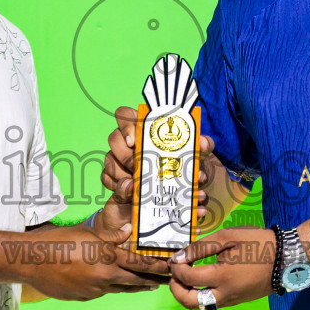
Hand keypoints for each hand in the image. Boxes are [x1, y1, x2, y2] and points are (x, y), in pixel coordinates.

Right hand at [15, 219, 170, 301]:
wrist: (32, 261)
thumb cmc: (59, 241)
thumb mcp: (87, 232)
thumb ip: (111, 235)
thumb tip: (128, 231)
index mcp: (108, 257)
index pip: (140, 263)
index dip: (157, 267)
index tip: (170, 268)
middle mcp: (105, 276)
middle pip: (136, 280)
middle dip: (153, 281)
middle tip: (167, 282)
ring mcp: (95, 290)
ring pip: (120, 288)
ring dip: (134, 287)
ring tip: (148, 286)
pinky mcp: (84, 297)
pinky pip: (102, 292)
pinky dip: (109, 287)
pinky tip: (111, 284)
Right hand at [100, 105, 220, 231]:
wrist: (173, 196)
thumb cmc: (181, 167)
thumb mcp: (195, 157)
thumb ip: (202, 147)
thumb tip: (203, 143)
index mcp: (143, 129)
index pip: (124, 114)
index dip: (126, 125)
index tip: (134, 141)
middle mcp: (127, 142)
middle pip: (113, 138)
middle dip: (124, 154)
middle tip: (137, 167)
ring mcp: (117, 159)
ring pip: (108, 160)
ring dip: (121, 173)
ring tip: (135, 186)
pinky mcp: (113, 178)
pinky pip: (106, 179)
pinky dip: (117, 186)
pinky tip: (129, 193)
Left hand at [167, 226, 275, 309]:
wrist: (285, 258)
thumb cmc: (258, 243)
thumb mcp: (228, 237)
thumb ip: (201, 247)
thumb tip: (180, 257)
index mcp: (223, 277)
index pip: (188, 278)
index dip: (177, 268)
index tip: (175, 258)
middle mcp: (225, 294)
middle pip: (188, 302)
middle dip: (175, 288)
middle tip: (174, 274)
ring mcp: (231, 300)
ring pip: (199, 306)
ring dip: (186, 293)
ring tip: (186, 276)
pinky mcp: (236, 301)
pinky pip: (211, 303)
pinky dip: (200, 294)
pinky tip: (201, 279)